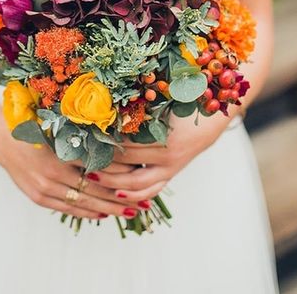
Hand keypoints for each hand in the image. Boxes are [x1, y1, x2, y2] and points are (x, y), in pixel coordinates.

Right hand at [0, 132, 141, 219]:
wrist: (6, 142)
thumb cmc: (37, 130)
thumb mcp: (60, 130)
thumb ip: (84, 140)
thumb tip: (117, 144)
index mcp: (63, 150)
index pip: (99, 166)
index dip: (121, 172)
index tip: (141, 175)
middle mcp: (55, 171)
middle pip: (95, 188)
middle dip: (121, 197)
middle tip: (143, 202)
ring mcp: (46, 186)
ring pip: (84, 202)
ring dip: (109, 208)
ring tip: (130, 212)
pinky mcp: (39, 197)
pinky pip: (68, 208)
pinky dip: (87, 212)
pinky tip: (103, 214)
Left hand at [92, 114, 225, 203]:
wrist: (212, 116)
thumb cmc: (185, 102)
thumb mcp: (163, 101)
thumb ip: (139, 107)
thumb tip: (108, 107)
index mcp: (165, 138)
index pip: (127, 146)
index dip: (106, 144)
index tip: (86, 140)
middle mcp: (168, 158)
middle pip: (129, 169)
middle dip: (105, 167)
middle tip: (83, 162)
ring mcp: (171, 169)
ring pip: (139, 186)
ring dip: (115, 185)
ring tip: (93, 179)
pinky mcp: (172, 174)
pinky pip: (152, 190)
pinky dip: (134, 196)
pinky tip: (118, 194)